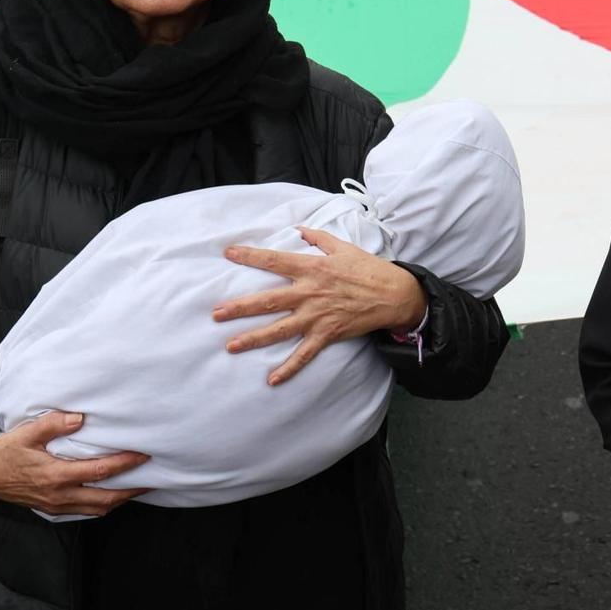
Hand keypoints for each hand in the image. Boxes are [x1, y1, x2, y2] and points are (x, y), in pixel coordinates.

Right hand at [0, 409, 149, 516]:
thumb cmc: (5, 452)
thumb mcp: (26, 433)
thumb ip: (54, 424)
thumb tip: (81, 418)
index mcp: (56, 475)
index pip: (100, 472)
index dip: (125, 464)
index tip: (143, 455)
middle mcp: (60, 495)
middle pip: (105, 499)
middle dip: (131, 490)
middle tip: (152, 479)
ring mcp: (56, 505)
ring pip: (97, 509)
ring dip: (120, 500)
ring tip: (137, 488)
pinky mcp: (52, 509)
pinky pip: (85, 512)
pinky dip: (102, 505)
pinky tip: (111, 495)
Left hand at [214, 228, 427, 385]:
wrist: (394, 294)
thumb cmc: (368, 269)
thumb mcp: (343, 247)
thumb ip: (318, 238)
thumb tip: (298, 230)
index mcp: (312, 268)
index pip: (275, 260)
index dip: (251, 256)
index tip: (228, 253)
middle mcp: (310, 292)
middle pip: (269, 300)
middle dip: (240, 307)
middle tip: (216, 314)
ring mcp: (317, 316)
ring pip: (280, 329)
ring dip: (254, 338)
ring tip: (231, 345)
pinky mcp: (327, 334)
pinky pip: (305, 354)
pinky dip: (289, 368)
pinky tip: (272, 379)